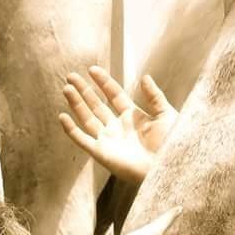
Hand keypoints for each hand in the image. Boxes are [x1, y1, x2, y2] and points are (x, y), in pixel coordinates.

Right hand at [58, 66, 177, 184]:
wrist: (166, 165)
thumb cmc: (171, 142)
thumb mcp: (165, 114)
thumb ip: (154, 96)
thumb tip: (144, 77)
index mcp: (133, 116)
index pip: (114, 95)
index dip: (103, 82)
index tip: (92, 69)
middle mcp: (118, 127)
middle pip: (97, 105)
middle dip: (84, 90)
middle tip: (71, 76)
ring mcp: (108, 140)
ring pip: (87, 118)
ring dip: (77, 104)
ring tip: (67, 88)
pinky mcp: (101, 153)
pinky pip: (82, 140)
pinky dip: (71, 129)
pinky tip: (63, 116)